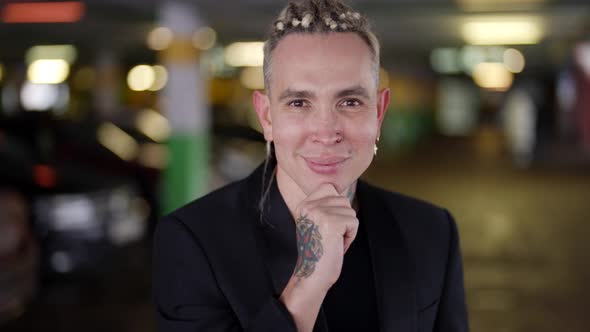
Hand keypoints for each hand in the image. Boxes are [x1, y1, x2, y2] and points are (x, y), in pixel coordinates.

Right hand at [279, 183, 358, 331]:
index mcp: (303, 205)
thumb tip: (343, 190)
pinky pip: (354, 222)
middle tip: (330, 237)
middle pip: (343, 199)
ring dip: (347, 229)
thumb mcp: (318, 222)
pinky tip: (337, 246)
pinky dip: (350, 236)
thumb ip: (326, 205)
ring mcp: (319, 213)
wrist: (313, 274)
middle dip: (343, 219)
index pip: (329, 187)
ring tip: (333, 241)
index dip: (336, 206)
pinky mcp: (332, 222)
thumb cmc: (320, 252)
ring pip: (350, 211)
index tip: (326, 226)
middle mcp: (309, 206)